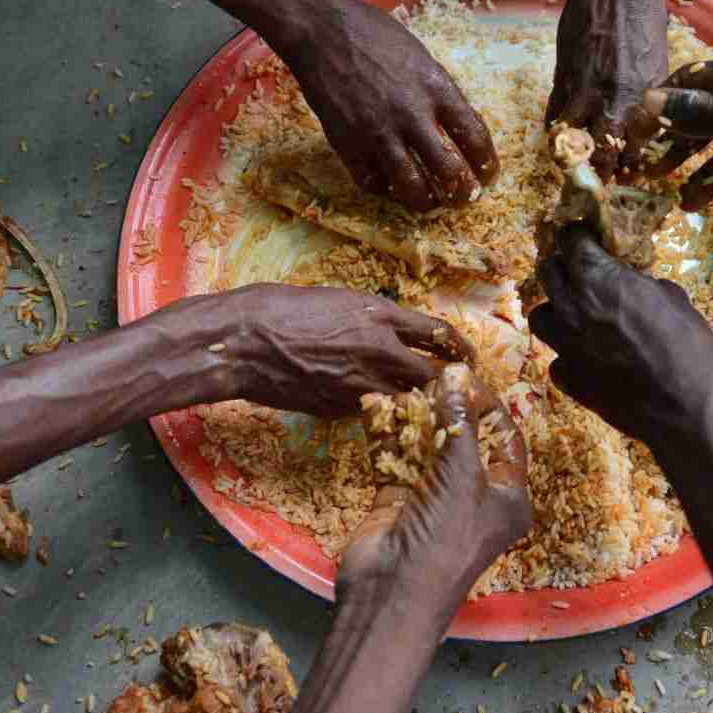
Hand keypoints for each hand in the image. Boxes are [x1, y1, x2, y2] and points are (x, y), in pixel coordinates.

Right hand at [149, 285, 471, 417]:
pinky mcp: (339, 409)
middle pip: (434, 376)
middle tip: (457, 392)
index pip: (440, 334)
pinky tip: (372, 408)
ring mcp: (360, 384)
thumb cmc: (283, 309)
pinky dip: (377, 410)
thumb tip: (397, 339)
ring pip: (406, 401)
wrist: (242, 341)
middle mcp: (379, 352)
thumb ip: (375, 322)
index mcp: (380, 316)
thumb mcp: (340, 302)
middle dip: (449, 386)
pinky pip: (370, 411)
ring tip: (423, 406)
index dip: (461, 348)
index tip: (469, 357)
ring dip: (416, 403)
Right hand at [287, 0, 498, 210]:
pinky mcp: (348, 144)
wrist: (321, 31)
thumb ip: (439, 93)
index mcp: (436, 88)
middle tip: (465, 197)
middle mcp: (411, 115)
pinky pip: (372, 183)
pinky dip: (385, 189)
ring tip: (431, 203)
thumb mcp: (421, 57)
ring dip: (427, 201)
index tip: (488, 173)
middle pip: (448, 170)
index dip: (486, 162)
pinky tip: (390, 184)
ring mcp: (378, 133)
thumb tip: (456, 125)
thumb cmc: (373, 35)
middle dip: (463, 192)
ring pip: (412, 186)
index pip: (474, 136)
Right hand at [338, 364, 530, 602]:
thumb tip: (456, 374)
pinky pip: (395, 458)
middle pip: (464, 439)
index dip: (488, 405)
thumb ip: (459, 422)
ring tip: (403, 385)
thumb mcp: (462, 475)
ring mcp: (433, 498)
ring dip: (414, 417)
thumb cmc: (445, 538)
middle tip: (429, 375)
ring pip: (427, 446)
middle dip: (448, 407)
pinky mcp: (397, 500)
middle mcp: (473, 496)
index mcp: (506, 497)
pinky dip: (386, 434)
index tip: (465, 374)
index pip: (505, 438)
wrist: (391, 594)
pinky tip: (376, 405)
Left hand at [529, 225, 712, 447]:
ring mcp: (564, 345)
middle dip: (562, 265)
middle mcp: (571, 307)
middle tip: (581, 271)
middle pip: (547, 271)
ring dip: (556, 310)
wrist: (685, 411)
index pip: (570, 239)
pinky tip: (590, 358)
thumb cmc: (689, 349)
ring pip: (540, 315)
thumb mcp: (675, 300)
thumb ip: (644, 284)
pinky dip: (569, 355)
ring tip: (578, 316)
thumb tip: (637, 282)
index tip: (587, 237)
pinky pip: (557, 359)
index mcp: (598, 279)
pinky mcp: (567, 378)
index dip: (579, 235)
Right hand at [547, 0, 669, 177]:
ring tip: (574, 165)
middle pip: (605, 155)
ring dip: (572, 157)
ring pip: (573, 142)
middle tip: (599, 183)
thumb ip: (649, 93)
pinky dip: (556, 130)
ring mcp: (585, 89)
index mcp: (647, 96)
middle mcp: (616, 99)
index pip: (638, 149)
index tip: (630, 176)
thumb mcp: (660, 56)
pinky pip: (554, 116)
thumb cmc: (644, 11)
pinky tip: (561, 135)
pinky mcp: (561, 76)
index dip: (633, 167)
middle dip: (602, 175)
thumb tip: (643, 120)